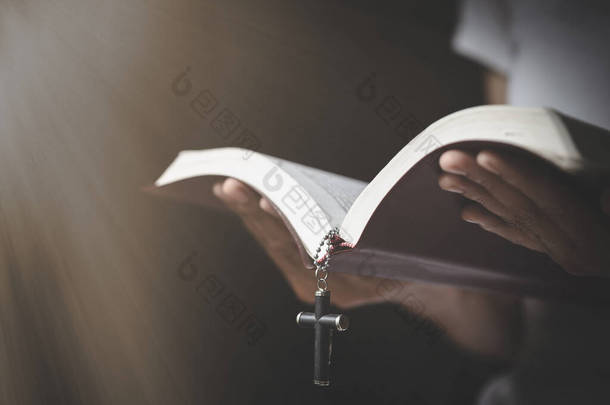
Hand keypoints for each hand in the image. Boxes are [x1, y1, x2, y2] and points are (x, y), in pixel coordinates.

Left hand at [214, 178, 521, 356]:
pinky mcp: (309, 274)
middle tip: (230, 185)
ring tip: (228, 189)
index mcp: (346, 284)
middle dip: (254, 214)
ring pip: (277, 246)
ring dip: (251, 216)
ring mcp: (313, 283)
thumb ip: (376, 240)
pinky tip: (247, 203)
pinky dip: (263, 223)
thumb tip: (340, 232)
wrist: (426, 286)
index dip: (284, 223)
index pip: (307, 249)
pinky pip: (280, 247)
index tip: (263, 199)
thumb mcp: (406, 248)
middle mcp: (323, 287)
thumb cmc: (421, 261)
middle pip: (283, 246)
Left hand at [438, 149, 609, 276]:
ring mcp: (565, 254)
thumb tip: (606, 199)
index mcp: (592, 234)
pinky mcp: (563, 256)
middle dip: (480, 181)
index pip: (547, 198)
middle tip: (445, 160)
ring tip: (445, 179)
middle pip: (520, 206)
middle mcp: (573, 247)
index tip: (483, 155)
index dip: (515, 175)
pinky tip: (468, 213)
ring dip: (477, 197)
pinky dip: (495, 223)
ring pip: (515, 220)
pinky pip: (522, 238)